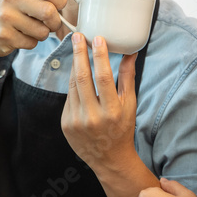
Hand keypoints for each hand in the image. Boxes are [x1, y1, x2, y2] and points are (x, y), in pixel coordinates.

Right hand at [0, 0, 75, 57]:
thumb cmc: (14, 13)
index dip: (61, 1)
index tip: (59, 7)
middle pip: (49, 11)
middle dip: (55, 22)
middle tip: (51, 24)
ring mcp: (6, 17)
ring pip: (42, 31)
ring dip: (42, 35)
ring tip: (31, 30)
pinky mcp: (4, 36)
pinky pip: (32, 43)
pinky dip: (31, 43)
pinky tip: (21, 37)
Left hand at [61, 33, 138, 171]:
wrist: (109, 159)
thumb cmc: (122, 129)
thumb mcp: (130, 105)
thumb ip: (128, 78)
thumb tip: (130, 52)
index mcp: (112, 112)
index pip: (104, 78)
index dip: (100, 56)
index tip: (98, 39)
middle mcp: (93, 117)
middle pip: (83, 78)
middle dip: (79, 54)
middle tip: (77, 36)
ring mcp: (76, 121)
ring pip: (72, 85)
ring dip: (74, 65)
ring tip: (76, 48)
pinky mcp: (65, 124)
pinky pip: (69, 97)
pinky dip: (73, 83)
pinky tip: (76, 72)